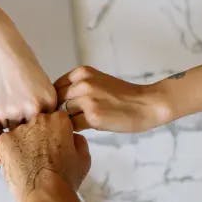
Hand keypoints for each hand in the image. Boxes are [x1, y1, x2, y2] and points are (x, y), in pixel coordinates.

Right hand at [0, 27, 56, 127]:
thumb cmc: (18, 57)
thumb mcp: (39, 80)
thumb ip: (40, 101)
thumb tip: (38, 119)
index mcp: (50, 100)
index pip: (48, 123)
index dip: (39, 121)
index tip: (32, 119)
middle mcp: (35, 108)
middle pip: (33, 131)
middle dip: (26, 125)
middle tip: (17, 111)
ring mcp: (16, 112)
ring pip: (15, 130)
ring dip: (11, 122)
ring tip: (7, 103)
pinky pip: (0, 125)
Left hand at [0, 112, 90, 201]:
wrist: (44, 194)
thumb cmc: (65, 179)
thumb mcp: (84, 158)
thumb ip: (78, 140)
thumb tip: (71, 137)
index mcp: (59, 120)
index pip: (57, 118)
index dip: (58, 132)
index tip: (57, 143)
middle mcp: (39, 119)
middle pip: (38, 123)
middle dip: (41, 135)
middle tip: (43, 154)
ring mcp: (19, 129)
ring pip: (21, 132)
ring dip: (25, 142)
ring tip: (29, 162)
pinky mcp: (4, 141)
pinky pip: (7, 141)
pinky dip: (11, 151)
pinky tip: (18, 164)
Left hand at [54, 66, 170, 132]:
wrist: (146, 104)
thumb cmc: (122, 96)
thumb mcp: (97, 81)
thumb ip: (77, 87)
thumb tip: (55, 102)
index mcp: (82, 72)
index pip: (56, 87)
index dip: (59, 100)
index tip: (67, 107)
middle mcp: (82, 83)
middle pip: (57, 102)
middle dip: (61, 111)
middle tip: (74, 118)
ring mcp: (87, 100)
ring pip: (64, 114)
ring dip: (70, 121)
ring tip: (86, 122)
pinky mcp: (93, 117)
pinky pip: (74, 126)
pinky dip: (79, 129)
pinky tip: (92, 126)